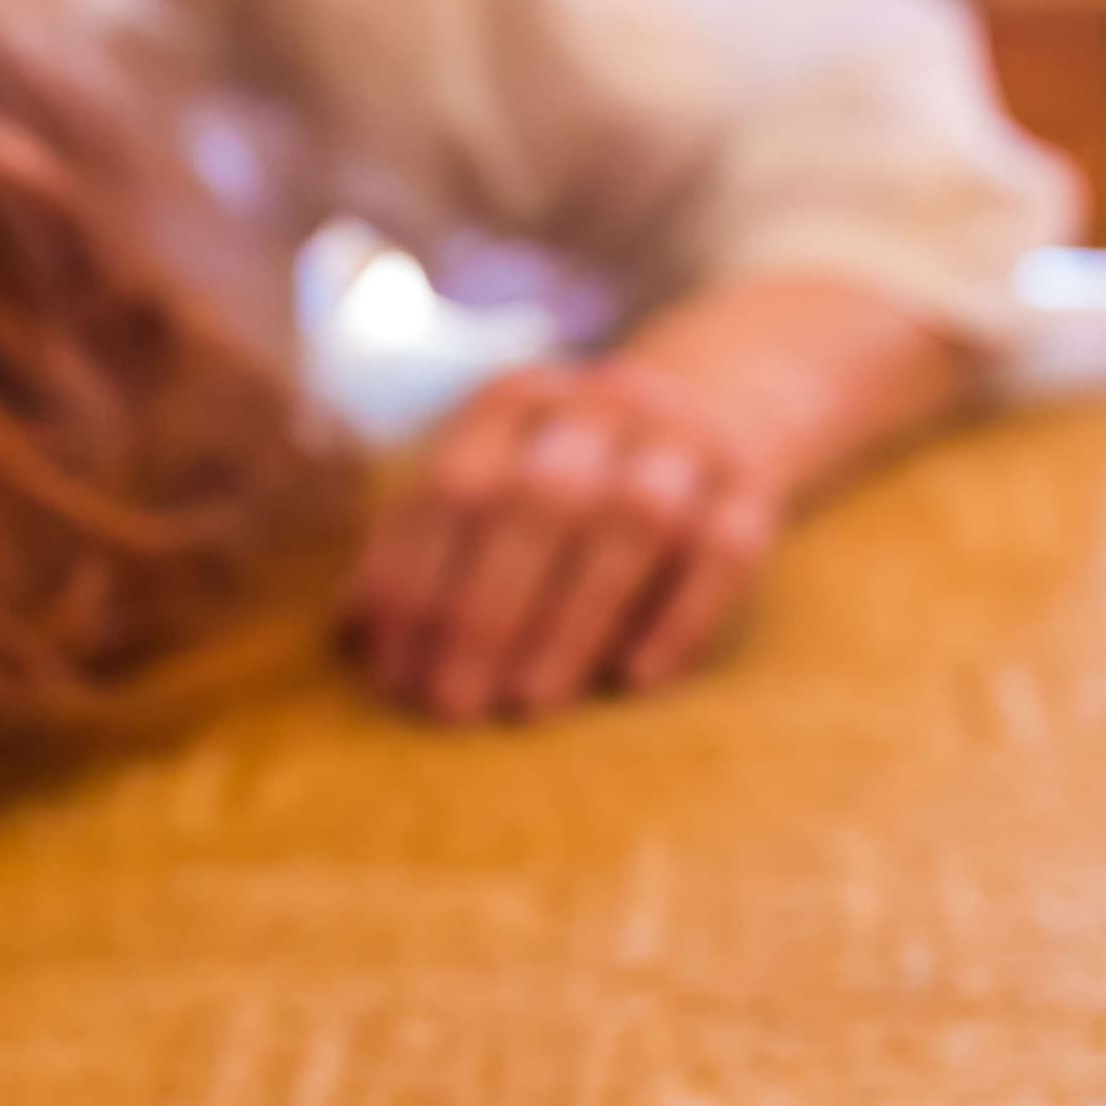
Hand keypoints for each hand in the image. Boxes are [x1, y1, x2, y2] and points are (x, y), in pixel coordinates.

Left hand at [348, 358, 783, 725]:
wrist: (720, 400)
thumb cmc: (568, 475)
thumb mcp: (493, 480)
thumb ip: (425, 544)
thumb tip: (350, 636)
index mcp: (518, 400)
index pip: (455, 485)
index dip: (416, 580)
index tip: (392, 671)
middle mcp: (604, 403)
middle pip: (540, 500)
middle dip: (487, 611)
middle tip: (452, 705)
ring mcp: (686, 437)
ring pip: (636, 521)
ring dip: (575, 619)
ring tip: (530, 703)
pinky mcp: (755, 482)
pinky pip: (725, 549)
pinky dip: (680, 617)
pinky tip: (634, 681)